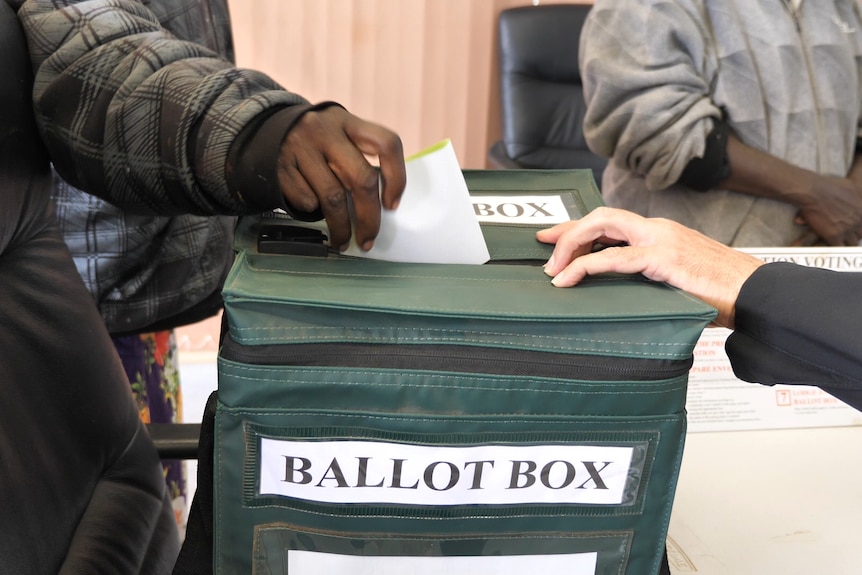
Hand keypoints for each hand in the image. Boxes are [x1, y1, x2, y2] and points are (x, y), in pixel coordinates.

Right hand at [277, 106, 405, 250]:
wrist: (263, 128)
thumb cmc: (315, 142)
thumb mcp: (338, 135)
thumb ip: (358, 159)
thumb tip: (379, 206)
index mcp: (347, 122)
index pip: (386, 143)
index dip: (396, 177)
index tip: (392, 204)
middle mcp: (325, 131)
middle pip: (361, 179)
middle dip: (369, 217)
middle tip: (368, 238)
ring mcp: (301, 147)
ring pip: (333, 197)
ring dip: (341, 227)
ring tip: (342, 241)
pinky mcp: (280, 166)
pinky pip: (306, 200)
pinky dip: (312, 211)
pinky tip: (313, 211)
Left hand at [536, 207, 763, 328]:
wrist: (757, 294)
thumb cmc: (722, 292)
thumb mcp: (677, 280)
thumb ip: (650, 279)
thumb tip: (621, 295)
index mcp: (659, 233)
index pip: (609, 222)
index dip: (576, 228)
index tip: (550, 238)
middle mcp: (657, 229)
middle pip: (600, 217)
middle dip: (567, 233)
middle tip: (545, 257)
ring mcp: (660, 240)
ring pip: (603, 227)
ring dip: (571, 247)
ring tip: (554, 272)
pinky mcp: (664, 258)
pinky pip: (616, 258)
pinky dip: (588, 266)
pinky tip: (571, 278)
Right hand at [791, 175, 861, 245]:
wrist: (813, 191)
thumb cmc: (828, 185)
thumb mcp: (850, 185)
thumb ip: (856, 192)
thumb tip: (857, 190)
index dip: (858, 226)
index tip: (853, 227)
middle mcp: (858, 220)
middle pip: (860, 234)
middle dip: (854, 235)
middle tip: (845, 235)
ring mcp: (848, 229)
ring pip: (851, 243)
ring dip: (845, 243)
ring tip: (837, 242)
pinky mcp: (834, 236)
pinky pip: (839, 248)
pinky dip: (835, 248)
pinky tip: (830, 246)